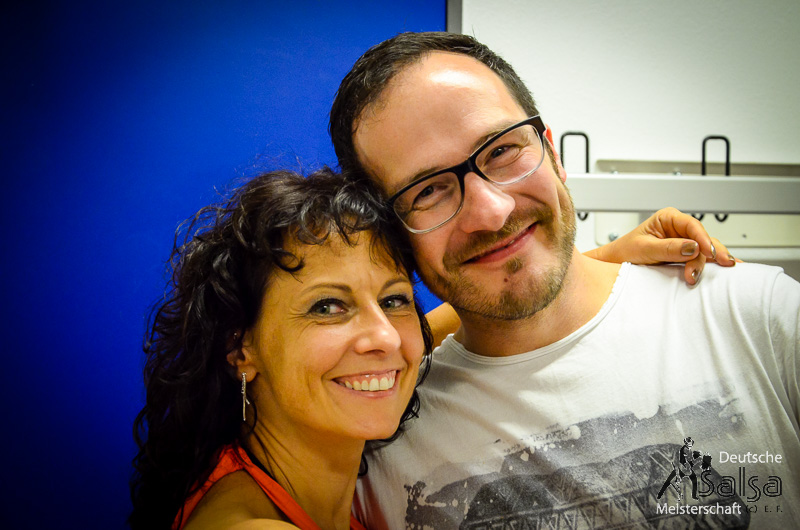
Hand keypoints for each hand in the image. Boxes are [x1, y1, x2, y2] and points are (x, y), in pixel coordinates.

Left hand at [584, 207, 737, 284]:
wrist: (615, 264)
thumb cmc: (625, 251)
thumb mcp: (645, 248)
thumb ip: (668, 248)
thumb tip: (692, 247)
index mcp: (668, 218)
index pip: (692, 225)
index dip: (703, 238)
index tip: (709, 252)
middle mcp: (678, 229)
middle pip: (702, 239)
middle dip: (709, 254)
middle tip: (717, 265)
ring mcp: (683, 243)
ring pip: (705, 250)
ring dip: (710, 263)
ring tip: (716, 274)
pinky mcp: (685, 256)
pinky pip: (702, 259)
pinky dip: (712, 265)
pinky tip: (727, 269)